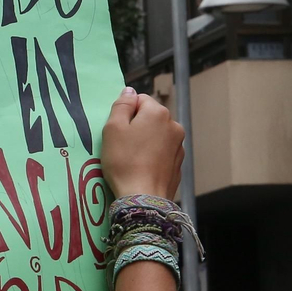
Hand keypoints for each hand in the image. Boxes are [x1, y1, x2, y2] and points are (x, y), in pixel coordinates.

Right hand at [100, 86, 184, 200]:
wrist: (143, 199)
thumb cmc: (124, 162)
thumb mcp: (113, 129)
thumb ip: (121, 105)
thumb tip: (129, 91)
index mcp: (158, 112)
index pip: (139, 99)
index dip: (125, 113)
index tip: (117, 130)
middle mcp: (174, 125)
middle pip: (150, 117)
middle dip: (137, 126)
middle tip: (122, 146)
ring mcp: (179, 145)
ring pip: (157, 135)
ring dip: (146, 141)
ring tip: (133, 159)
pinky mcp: (179, 164)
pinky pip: (162, 152)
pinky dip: (153, 156)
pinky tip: (142, 168)